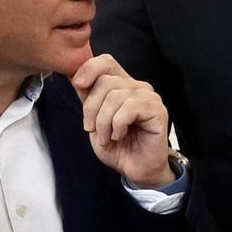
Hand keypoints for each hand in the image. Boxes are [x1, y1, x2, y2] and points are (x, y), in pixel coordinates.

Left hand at [72, 54, 174, 187]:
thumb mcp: (94, 120)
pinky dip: (117, 125)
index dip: (89, 68)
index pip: (106, 61)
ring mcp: (149, 97)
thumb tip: (75, 76)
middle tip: (91, 129)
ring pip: (115, 96)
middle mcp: (137, 87)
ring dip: (103, 122)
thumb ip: (88, 98)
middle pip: (105, 81)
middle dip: (91, 108)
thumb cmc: (118, 146)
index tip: (78, 85)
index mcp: (122, 85)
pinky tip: (119, 136)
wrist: (137, 169)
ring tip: (106, 137)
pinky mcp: (157, 110)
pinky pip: (129, 108)